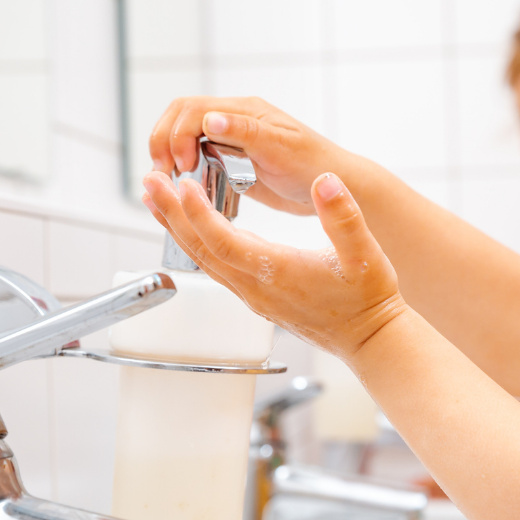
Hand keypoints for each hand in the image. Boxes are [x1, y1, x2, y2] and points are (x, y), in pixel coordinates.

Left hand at [141, 168, 407, 361]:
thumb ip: (343, 216)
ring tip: (157, 199)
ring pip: (203, 260)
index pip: (224, 241)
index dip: (198, 213)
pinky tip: (190, 228)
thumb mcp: (364, 252)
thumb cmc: (368, 299)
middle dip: (172, 215)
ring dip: (178, 228)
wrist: (370, 338)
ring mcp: (253, 295)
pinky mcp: (256, 297)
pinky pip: (215, 267)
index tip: (181, 185)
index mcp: (276, 271)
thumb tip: (326, 181)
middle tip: (149, 182)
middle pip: (201, 250)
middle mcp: (256, 287)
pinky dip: (196, 243)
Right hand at [149, 96, 359, 217]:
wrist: (334, 190)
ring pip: (185, 137)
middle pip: (181, 118)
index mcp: (245, 111)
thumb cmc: (316, 166)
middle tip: (164, 174)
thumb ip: (246, 132)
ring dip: (171, 155)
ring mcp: (232, 141)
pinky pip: (199, 157)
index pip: (192, 110)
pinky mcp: (233, 162)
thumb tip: (210, 119)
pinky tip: (184, 188)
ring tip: (170, 182)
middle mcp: (235, 121)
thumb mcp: (281, 148)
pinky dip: (185, 169)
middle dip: (164, 142)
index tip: (183, 166)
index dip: (176, 136)